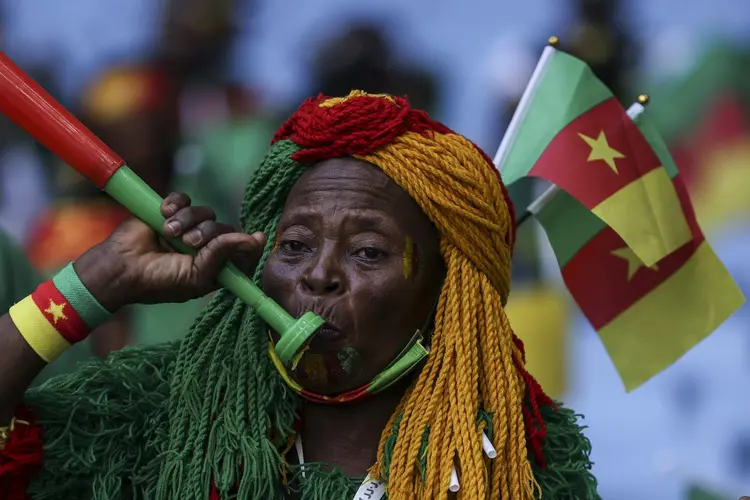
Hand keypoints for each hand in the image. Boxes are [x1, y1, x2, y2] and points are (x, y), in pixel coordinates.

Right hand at [75, 193, 265, 310]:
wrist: (122, 269)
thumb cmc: (159, 281)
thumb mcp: (197, 276)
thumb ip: (222, 256)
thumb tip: (252, 238)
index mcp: (214, 265)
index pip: (242, 251)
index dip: (251, 245)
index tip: (258, 237)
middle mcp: (204, 246)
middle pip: (224, 227)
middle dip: (209, 233)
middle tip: (189, 243)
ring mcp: (187, 228)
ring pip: (205, 212)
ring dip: (188, 220)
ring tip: (169, 232)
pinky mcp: (169, 212)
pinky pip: (183, 198)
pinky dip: (176, 204)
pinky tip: (163, 214)